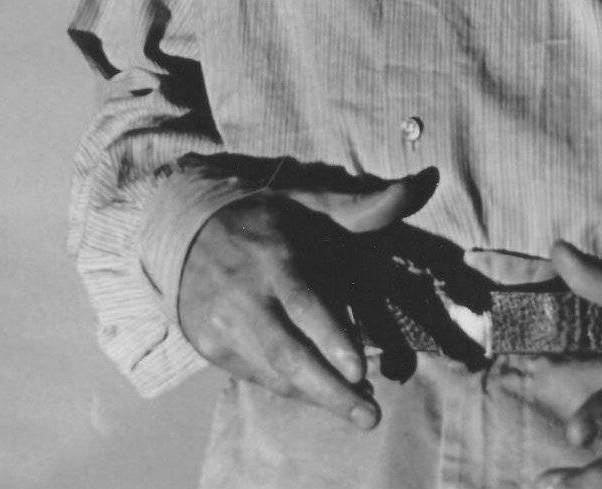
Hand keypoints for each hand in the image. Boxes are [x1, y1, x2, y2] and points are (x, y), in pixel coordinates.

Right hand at [179, 173, 433, 427]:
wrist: (185, 233)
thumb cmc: (264, 218)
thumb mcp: (309, 203)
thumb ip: (362, 205)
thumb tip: (417, 187)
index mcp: (274, 256)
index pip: (304, 303)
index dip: (332, 337)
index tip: (361, 369)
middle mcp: (246, 295)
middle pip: (288, 353)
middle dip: (330, 390)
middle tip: (370, 415)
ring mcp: (223, 325)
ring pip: (273, 372)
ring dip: (317, 395)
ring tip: (359, 409)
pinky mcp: (210, 346)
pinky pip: (257, 374)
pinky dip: (291, 389)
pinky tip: (321, 393)